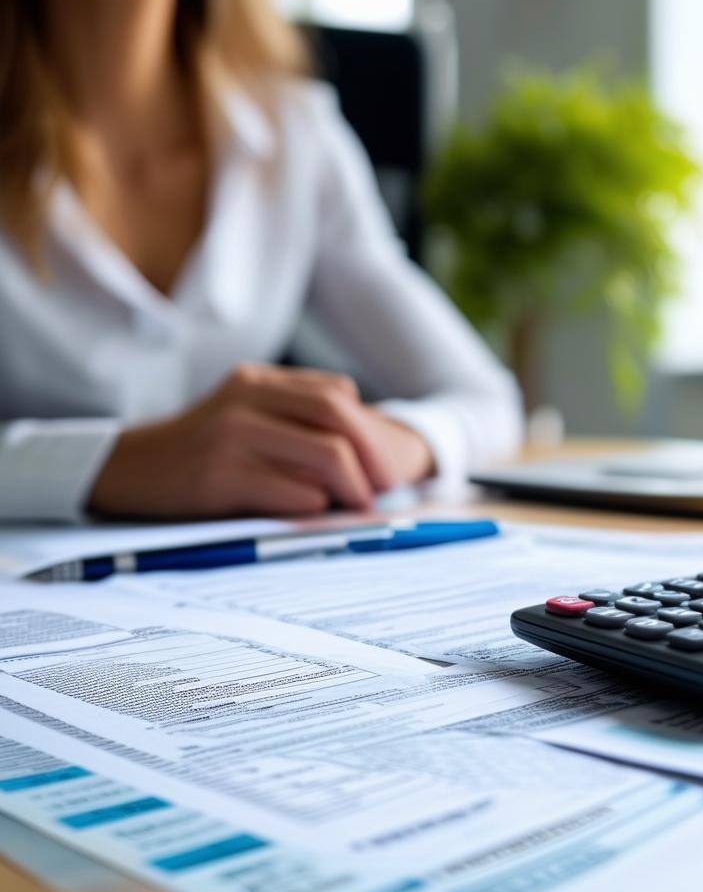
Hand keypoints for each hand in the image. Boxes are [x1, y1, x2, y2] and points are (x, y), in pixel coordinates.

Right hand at [88, 364, 435, 517]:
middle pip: (336, 415)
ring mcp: (232, 436)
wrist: (129, 468)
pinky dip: (317, 503)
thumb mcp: (244, 413)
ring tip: (358, 504)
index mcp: (257, 380)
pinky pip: (293, 491)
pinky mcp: (220, 477)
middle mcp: (246, 399)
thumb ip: (294, 416)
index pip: (336, 393)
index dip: (370, 429)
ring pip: (325, 453)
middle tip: (385, 487)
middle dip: (373, 453)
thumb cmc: (202, 448)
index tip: (384, 464)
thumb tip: (368, 451)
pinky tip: (316, 511)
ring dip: (353, 484)